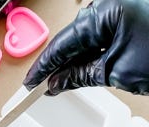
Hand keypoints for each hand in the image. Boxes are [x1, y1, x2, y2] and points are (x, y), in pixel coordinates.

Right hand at [23, 0, 148, 94]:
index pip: (62, 43)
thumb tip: (56, 83)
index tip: (31, 82)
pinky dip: (89, 56)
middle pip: (71, 39)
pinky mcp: (127, 19)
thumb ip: (80, 75)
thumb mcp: (118, 71)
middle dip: (56, 64)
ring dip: (72, 62)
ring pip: (85, 40)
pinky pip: (100, 38)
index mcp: (106, 12)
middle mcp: (110, 6)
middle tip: (41, 86)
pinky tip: (78, 71)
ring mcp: (119, 12)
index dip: (43, 66)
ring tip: (58, 83)